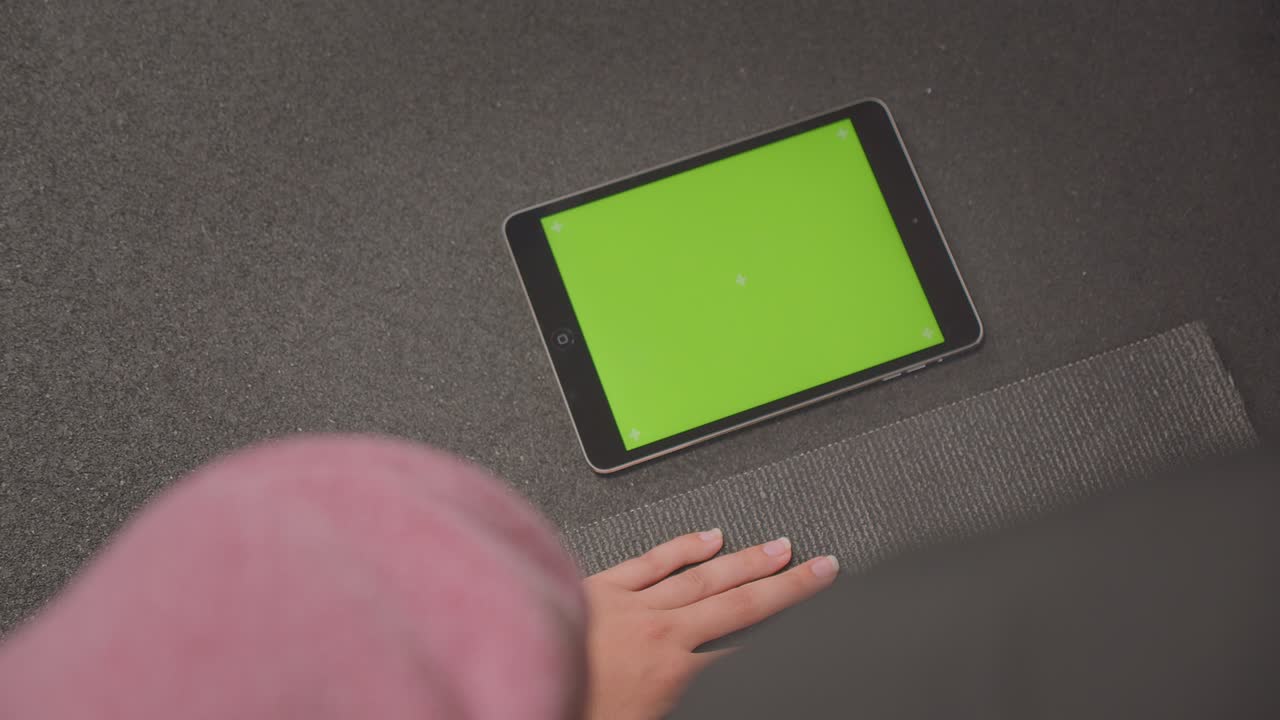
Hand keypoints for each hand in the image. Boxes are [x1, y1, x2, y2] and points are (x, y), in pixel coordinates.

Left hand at [582, 530, 838, 719]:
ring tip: (779, 547)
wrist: (512, 692)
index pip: (746, 647)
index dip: (786, 627)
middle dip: (785, 585)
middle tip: (818, 567)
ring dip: (746, 561)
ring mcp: (630, 604)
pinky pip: (653, 560)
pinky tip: (709, 536)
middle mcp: (659, 632)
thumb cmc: (575, 710)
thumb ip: (683, 694)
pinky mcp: (600, 587)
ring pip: (702, 575)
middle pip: (738, 601)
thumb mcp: (646, 718)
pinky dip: (684, 547)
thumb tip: (716, 680)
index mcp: (673, 674)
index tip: (814, 610)